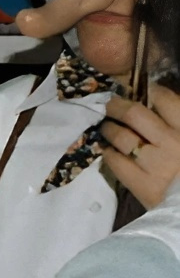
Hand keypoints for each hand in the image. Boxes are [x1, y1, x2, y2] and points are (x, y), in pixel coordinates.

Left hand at [102, 87, 179, 209]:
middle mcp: (171, 143)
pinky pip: (115, 162)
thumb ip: (178, 122)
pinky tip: (109, 150)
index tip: (146, 92)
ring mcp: (153, 164)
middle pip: (134, 114)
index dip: (153, 92)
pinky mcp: (141, 185)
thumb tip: (160, 103)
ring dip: (109, 129)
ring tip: (106, 127)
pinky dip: (109, 153)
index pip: (165, 100)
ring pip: (120, 136)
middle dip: (118, 106)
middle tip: (110, 104)